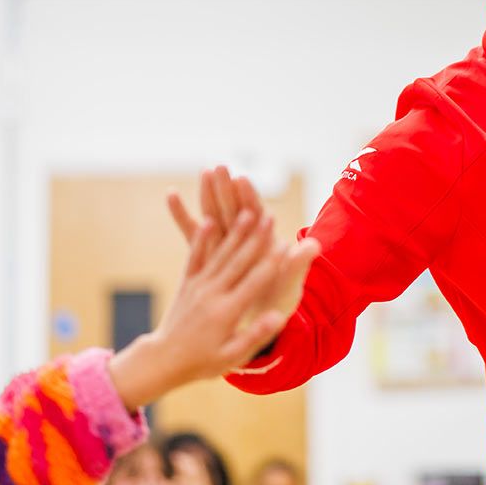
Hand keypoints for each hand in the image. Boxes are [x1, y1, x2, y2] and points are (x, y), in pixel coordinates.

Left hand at [108, 205, 315, 411]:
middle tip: (270, 217)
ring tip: (247, 212)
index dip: (272, 264)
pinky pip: (195, 256)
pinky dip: (202, 238)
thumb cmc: (202, 362)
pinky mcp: (187, 283)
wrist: (163, 360)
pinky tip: (208, 220)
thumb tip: (278, 317)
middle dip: (256, 238)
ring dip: (234, 232)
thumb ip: (254, 335)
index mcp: (227, 312)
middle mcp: (212, 294)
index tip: (287, 246)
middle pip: (239, 261)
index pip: (254, 283)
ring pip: (220, 253)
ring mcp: (198, 286)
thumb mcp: (231, 357)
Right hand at [169, 167, 316, 321]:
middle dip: (228, 188)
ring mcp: (227, 243)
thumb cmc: (278, 300)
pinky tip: (171, 195)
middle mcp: (247, 239)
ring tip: (203, 171)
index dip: (250, 199)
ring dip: (209, 194)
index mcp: (265, 243)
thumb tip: (315, 245)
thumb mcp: (290, 283)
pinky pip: (193, 231)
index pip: (257, 216)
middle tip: (219, 167)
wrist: (262, 318)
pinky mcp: (211, 251)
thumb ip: (297, 264)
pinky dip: (183, 214)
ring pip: (215, 214)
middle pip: (235, 209)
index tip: (242, 180)